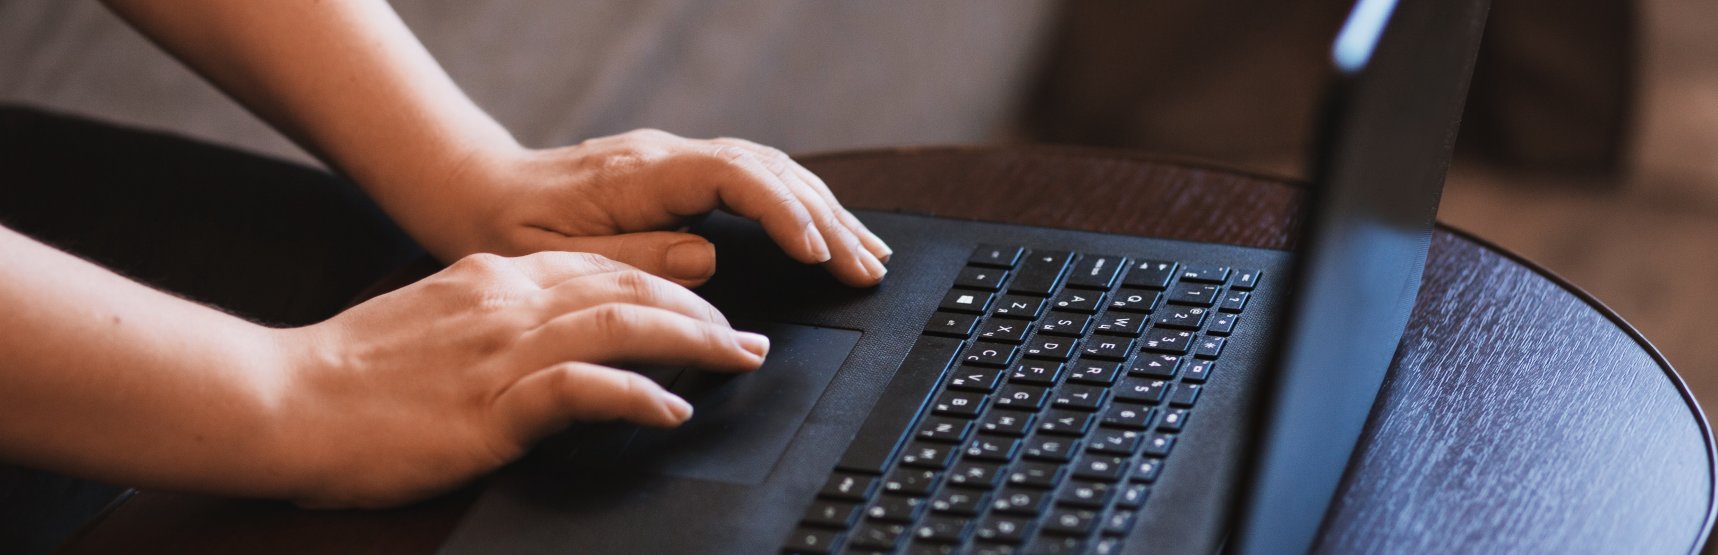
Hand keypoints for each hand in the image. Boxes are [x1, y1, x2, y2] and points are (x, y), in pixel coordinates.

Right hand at [270, 251, 766, 507]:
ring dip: (694, 342)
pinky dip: (638, 396)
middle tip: (747, 339)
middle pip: (630, 287)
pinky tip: (671, 411)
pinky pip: (584, 389)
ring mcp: (502, 352)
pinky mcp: (492, 406)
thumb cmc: (349, 374)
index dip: (667, 284)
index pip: (603, 266)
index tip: (707, 306)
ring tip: (736, 361)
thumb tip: (553, 339)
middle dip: (700, 311)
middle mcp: (508, 301)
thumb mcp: (432, 321)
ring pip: (624, 324)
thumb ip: (494, 319)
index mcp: (493, 278)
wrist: (282, 399)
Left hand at [422, 130, 891, 287]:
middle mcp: (666, 156)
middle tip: (868, 269)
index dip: (782, 213)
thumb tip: (708, 256)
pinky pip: (755, 180)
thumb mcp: (555, 260)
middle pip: (768, 171)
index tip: (815, 254)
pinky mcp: (681, 174)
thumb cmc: (508, 230)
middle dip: (826, 220)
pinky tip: (825, 231)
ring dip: (824, 212)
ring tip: (868, 254)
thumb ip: (634, 259)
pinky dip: (799, 205)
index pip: (733, 177)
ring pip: (771, 171)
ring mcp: (677, 160)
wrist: (478, 192)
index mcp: (638, 173)